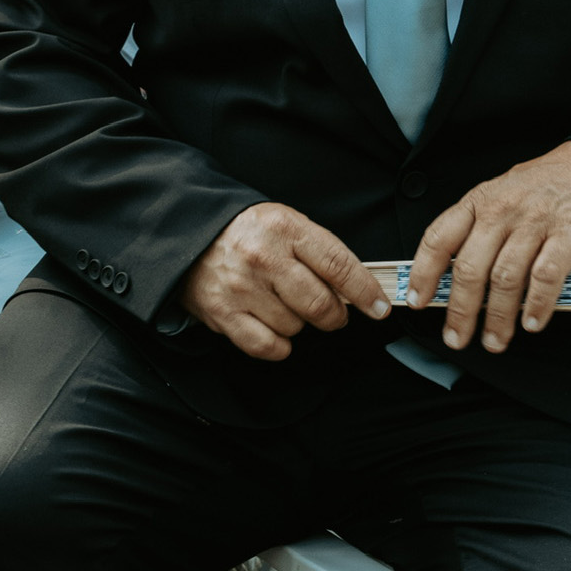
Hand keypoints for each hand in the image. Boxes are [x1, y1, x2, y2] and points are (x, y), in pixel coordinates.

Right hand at [179, 202, 390, 361]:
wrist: (190, 235)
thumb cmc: (248, 233)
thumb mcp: (287, 224)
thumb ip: (320, 252)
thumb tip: (358, 290)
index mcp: (286, 229)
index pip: (338, 265)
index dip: (365, 292)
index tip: (380, 308)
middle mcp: (263, 257)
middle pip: (320, 304)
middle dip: (335, 316)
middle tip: (334, 313)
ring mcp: (241, 287)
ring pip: (295, 327)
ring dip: (298, 323)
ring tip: (284, 305)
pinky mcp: (223, 312)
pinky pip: (268, 346)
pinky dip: (278, 345)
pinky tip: (274, 328)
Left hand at [408, 141, 570, 353]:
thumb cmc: (548, 185)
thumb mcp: (502, 195)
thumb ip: (479, 230)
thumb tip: (456, 278)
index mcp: (480, 201)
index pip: (439, 238)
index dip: (423, 273)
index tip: (417, 301)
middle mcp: (502, 211)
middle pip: (470, 268)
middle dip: (460, 310)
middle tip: (456, 337)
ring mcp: (535, 222)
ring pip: (505, 278)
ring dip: (497, 317)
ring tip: (495, 340)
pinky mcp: (569, 235)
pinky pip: (546, 276)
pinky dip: (536, 304)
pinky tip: (531, 323)